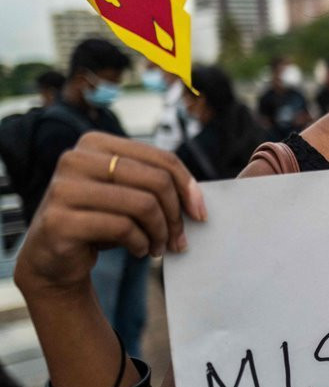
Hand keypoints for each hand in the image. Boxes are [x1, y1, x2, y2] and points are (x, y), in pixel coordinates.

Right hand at [14, 131, 204, 298]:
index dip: (188, 185)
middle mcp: (75, 159)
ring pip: (142, 205)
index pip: (160, 158)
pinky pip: (122, 228)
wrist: (53, 259)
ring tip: (159, 247)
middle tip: (179, 239)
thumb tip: (197, 200)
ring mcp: (63, 189)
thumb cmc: (99, 221)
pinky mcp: (59, 221)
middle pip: (156, 181)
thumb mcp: (127, 194)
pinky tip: (139, 251)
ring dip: (160, 233)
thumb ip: (155, 184)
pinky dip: (140, 244)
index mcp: (95, 143)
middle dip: (175, 215)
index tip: (200, 213)